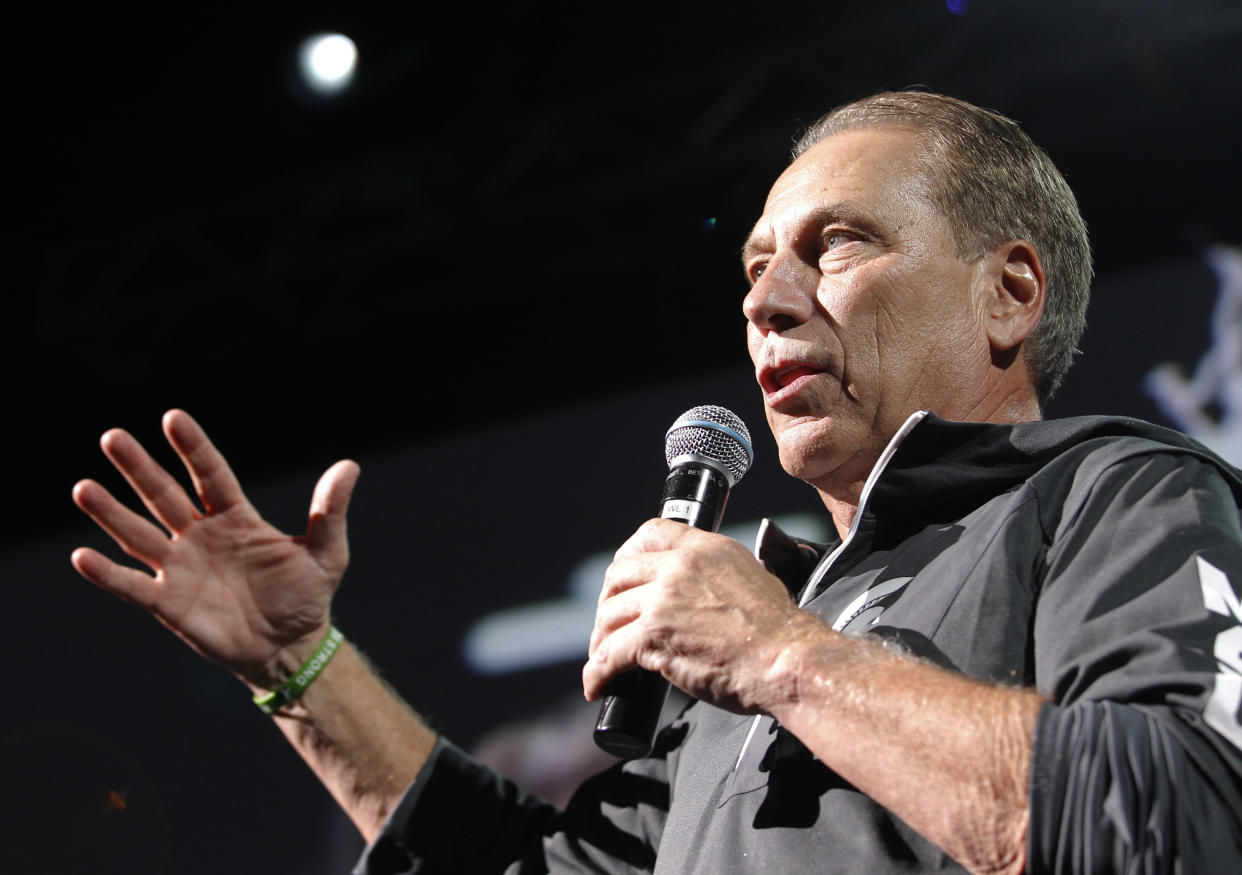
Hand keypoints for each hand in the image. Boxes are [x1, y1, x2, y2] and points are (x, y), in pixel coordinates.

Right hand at [71, 409, 359, 683]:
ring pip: (139, 533)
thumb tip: (350, 466)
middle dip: (139, 468)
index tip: (173, 418)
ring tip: (83, 487)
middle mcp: (200, 535)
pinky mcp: (167, 602)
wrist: (289, 648)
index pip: (210, 474)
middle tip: (112, 437)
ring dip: (111, 513)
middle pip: (164, 495)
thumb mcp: (327, 553)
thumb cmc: (306, 595)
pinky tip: (82, 556)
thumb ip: (330, 512)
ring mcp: (180, 567)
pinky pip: (132, 585)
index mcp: (235, 517)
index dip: (193, 447)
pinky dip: (107, 573)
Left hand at [584, 518, 817, 713]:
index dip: (627, 554)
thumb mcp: (751, 577)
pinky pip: (610, 654)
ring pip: (610, 614)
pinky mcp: (653, 637)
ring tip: (602, 657)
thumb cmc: (778, 633)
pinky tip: (596, 685)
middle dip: (608, 600)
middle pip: (620, 573)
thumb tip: (699, 589)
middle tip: (610, 622)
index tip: (622, 577)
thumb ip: (719, 573)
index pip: (650, 533)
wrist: (786, 661)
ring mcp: (663, 601)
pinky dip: (597, 672)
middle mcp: (679, 568)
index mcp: (705, 549)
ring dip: (600, 638)